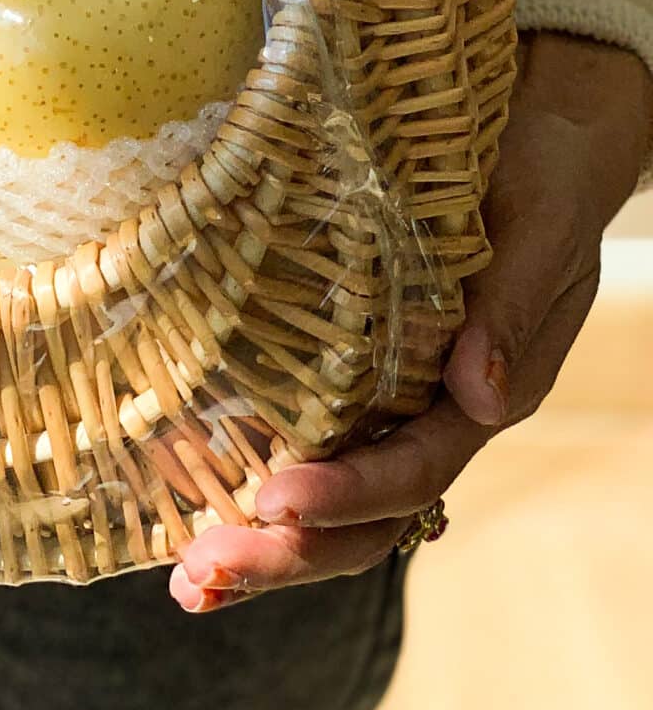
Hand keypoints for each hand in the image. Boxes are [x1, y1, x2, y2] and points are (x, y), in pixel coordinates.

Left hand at [171, 28, 652, 610]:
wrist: (534, 129)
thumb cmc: (540, 174)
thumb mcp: (541, 227)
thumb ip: (513, 309)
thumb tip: (481, 395)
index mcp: (479, 394)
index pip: (413, 472)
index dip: (347, 494)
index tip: (276, 499)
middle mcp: (423, 410)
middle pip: (359, 515)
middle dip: (284, 553)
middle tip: (200, 577)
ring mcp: (377, 394)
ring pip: (319, 494)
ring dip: (255, 542)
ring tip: (183, 579)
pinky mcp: (331, 358)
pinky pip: (284, 430)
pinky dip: (231, 471)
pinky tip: (168, 495)